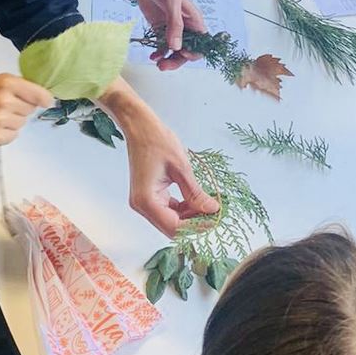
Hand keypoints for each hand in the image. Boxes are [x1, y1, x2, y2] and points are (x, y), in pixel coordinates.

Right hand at [0, 74, 54, 147]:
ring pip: (23, 122)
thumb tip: (44, 94)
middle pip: (31, 109)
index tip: (47, 101)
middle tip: (2, 107)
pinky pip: (14, 135)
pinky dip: (6, 133)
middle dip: (21, 108)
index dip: (44, 99)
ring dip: (13, 121)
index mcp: (5, 83)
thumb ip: (18, 85)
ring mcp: (0, 119)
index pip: (40, 94)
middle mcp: (3, 100)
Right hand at [124, 116, 219, 237]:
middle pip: (172, 227)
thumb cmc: (158, 142)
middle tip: (215, 213)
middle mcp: (142, 206)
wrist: (141, 127)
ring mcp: (144, 202)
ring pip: (171, 220)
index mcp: (146, 201)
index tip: (215, 221)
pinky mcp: (149, 196)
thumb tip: (212, 210)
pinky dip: (184, 208)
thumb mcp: (182, 169)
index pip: (174, 227)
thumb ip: (195, 193)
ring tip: (209, 205)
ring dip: (190, 216)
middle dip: (194, 222)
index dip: (196, 227)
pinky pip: (169, 210)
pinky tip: (198, 200)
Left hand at [125, 0, 206, 71]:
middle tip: (164, 66)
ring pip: (175, 51)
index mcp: (194, 21)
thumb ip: (175, 25)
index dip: (194, 52)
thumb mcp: (172, 3)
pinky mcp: (160, 30)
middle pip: (187, 52)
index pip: (201, 44)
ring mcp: (173, 30)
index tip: (182, 53)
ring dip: (168, 60)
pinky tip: (152, 55)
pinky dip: (159, 53)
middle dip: (177, 60)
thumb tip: (176, 47)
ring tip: (158, 63)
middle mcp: (186, 28)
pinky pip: (163, 47)